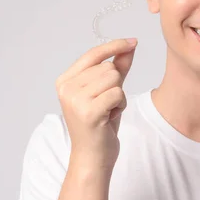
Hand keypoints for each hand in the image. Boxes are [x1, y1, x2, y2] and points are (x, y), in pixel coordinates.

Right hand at [55, 38, 137, 171]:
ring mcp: (75, 100)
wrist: (93, 158)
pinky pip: (118, 93)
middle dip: (116, 85)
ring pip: (114, 79)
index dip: (114, 46)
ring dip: (119, 96)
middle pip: (108, 68)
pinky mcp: (88, 112)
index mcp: (65, 80)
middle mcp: (66, 88)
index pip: (93, 54)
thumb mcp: (108, 92)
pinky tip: (110, 118)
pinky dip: (120, 105)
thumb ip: (118, 67)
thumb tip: (130, 46)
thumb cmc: (100, 125)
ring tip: (108, 111)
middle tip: (106, 105)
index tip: (133, 41)